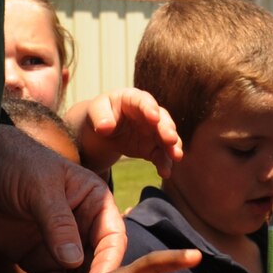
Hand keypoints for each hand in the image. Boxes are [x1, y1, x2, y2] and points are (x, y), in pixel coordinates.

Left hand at [0, 123, 127, 272]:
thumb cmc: (17, 164)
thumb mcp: (40, 188)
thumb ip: (58, 222)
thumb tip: (73, 260)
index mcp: (95, 202)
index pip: (112, 237)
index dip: (109, 261)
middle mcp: (83, 226)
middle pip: (97, 262)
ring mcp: (60, 244)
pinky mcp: (37, 257)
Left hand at [67, 88, 184, 176]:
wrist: (104, 130)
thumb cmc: (101, 114)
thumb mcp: (96, 111)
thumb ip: (100, 117)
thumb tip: (105, 128)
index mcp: (133, 99)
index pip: (143, 101)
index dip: (150, 109)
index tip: (154, 117)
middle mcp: (149, 113)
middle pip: (162, 120)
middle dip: (167, 129)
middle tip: (170, 139)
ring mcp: (153, 131)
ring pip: (167, 138)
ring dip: (172, 147)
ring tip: (176, 157)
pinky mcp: (152, 147)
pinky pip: (161, 155)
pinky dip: (164, 163)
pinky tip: (165, 173)